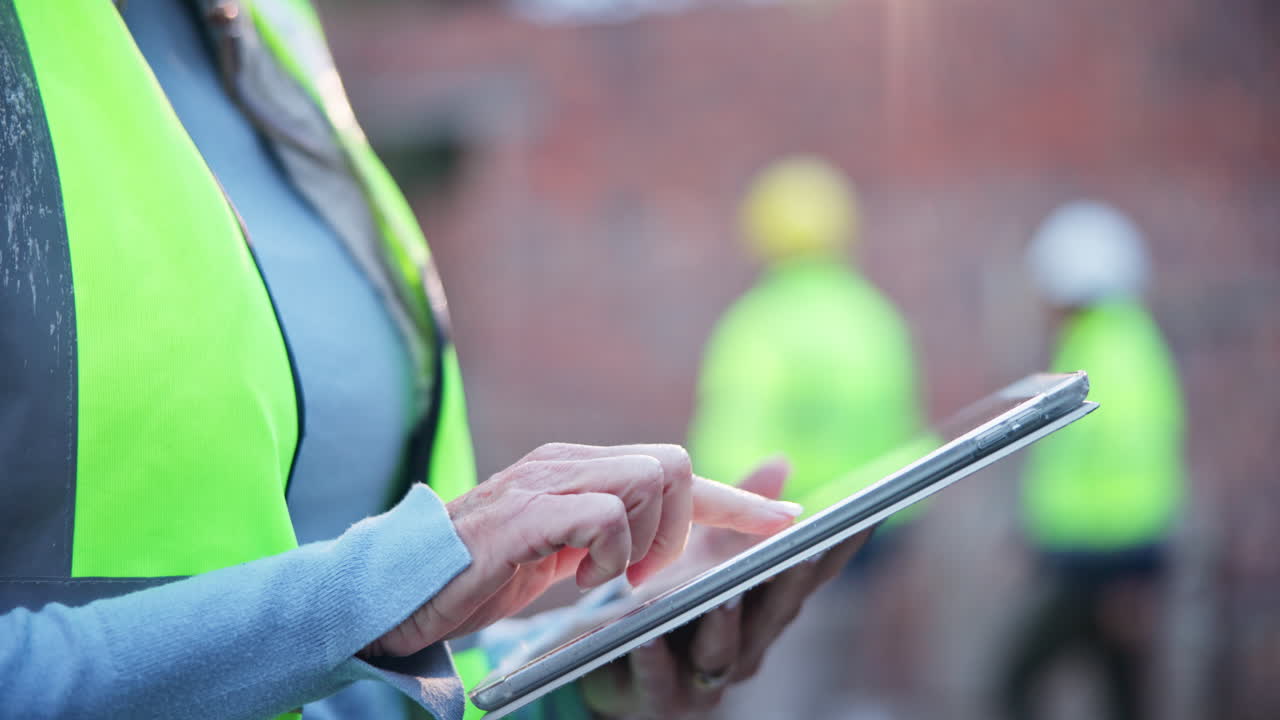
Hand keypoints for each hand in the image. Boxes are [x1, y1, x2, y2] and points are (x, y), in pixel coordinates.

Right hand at [364, 443, 803, 656]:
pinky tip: (574, 579)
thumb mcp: (560, 553)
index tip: (789, 521)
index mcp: (580, 469)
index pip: (676, 469)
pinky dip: (606, 555)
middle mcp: (568, 462)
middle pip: (675, 463)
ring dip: (642, 544)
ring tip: (600, 578)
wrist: (401, 591)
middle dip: (682, 527)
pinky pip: (605, 515)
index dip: (737, 499)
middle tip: (642, 575)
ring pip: (650, 480)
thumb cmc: (480, 575)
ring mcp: (547, 480)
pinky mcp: (527, 511)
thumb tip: (654, 549)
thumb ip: (606, 537)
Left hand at [579, 458, 871, 717]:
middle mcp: (746, 643)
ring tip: (723, 595)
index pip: (809, 573)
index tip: (866, 515)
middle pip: (775, 612)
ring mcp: (703, 675)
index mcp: (763, 606)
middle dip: (790, 582)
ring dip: (726, 624)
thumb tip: (782, 463)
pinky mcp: (654, 695)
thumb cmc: (668, 599)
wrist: (611, 665)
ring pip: (722, 650)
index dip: (839, 548)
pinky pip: (658, 677)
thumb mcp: (704, 549)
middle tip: (800, 551)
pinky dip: (655, 658)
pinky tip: (648, 636)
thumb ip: (741, 508)